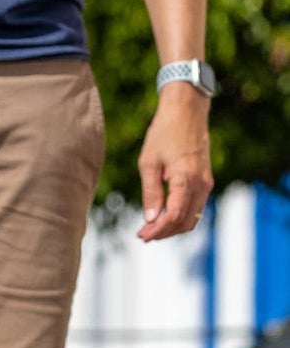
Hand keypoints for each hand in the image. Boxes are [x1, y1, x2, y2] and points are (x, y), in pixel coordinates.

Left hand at [137, 85, 212, 240]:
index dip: (157, 230)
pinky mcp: (205, 180)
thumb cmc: (164, 133)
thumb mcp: (149, 163)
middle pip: (185, 222)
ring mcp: (206, 182)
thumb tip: (150, 219)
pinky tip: (162, 215)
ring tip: (150, 228)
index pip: (174, 216)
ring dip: (173, 227)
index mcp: (186, 179)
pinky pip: (195, 206)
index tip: (141, 236)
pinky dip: (180, 216)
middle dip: (164, 232)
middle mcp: (201, 184)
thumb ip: (151, 193)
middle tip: (143, 235)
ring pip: (193, 217)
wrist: (187, 112)